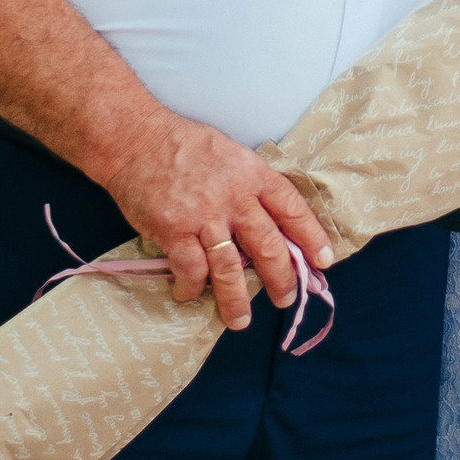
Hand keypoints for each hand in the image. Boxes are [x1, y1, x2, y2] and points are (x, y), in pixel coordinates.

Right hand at [99, 110, 335, 332]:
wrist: (135, 139)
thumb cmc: (182, 144)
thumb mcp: (229, 153)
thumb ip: (249, 185)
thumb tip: (267, 221)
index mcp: (252, 174)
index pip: (292, 209)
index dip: (311, 237)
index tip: (324, 260)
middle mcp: (234, 197)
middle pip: (268, 246)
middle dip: (281, 279)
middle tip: (286, 298)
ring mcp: (204, 216)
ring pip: (230, 269)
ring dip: (237, 299)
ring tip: (240, 320)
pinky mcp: (174, 230)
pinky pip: (191, 270)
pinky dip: (191, 288)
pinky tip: (190, 294)